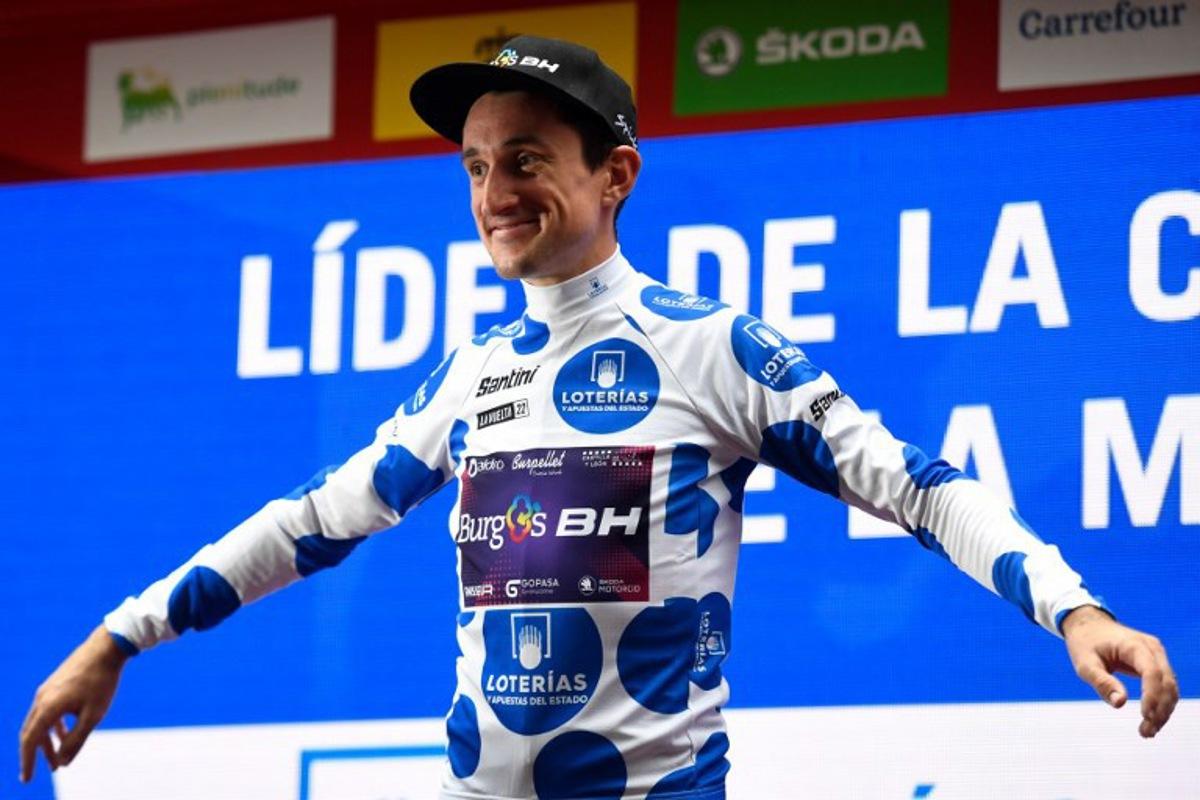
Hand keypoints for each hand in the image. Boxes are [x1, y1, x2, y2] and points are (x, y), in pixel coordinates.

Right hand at [19, 625, 127, 782]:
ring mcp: (47, 690)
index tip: (26, 779)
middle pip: (32, 733)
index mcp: (48, 707)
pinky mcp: (55, 684)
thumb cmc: (102, 681)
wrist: (106, 648)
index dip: (27, 762)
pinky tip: (65, 734)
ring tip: (58, 758)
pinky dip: (54, 726)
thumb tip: (63, 762)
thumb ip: (76, 740)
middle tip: (45, 771)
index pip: (31, 741)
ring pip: (41, 722)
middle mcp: (42, 698)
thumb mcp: (93, 715)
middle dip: (37, 754)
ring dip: (48, 741)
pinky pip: (48, 711)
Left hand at [1062, 605, 1178, 737]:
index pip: (1152, 672)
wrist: (1088, 625)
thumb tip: (1120, 704)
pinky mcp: (1155, 662)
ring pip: (1170, 687)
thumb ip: (1102, 682)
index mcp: (1134, 645)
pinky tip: (1151, 721)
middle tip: (1145, 732)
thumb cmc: (1084, 643)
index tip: (1145, 717)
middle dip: (1160, 710)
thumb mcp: (1084, 663)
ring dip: (1163, 711)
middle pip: (1167, 683)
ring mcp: (1156, 655)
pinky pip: (1164, 686)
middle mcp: (1152, 648)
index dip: (1152, 696)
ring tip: (1147, 732)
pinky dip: (1160, 704)